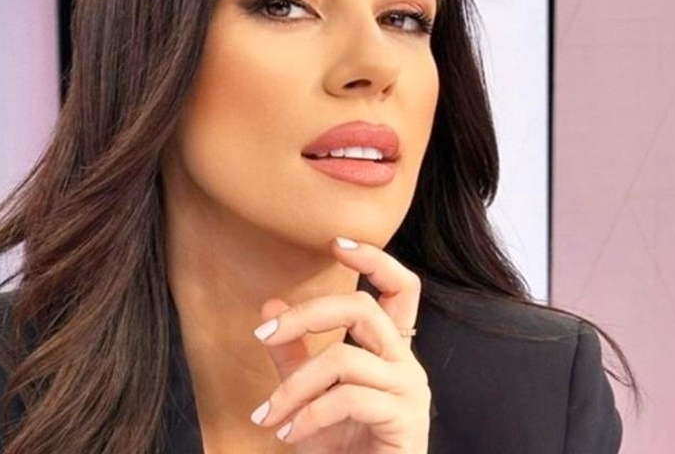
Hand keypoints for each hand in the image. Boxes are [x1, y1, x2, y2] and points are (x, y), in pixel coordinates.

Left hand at [249, 237, 430, 452]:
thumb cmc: (342, 449)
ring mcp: (409, 390)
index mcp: (390, 350)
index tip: (336, 242)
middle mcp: (406, 363)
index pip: (400, 287)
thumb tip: (269, 306)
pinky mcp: (405, 419)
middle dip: (309, 314)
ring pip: (345, 358)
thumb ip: (293, 355)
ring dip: (294, 387)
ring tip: (269, 415)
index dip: (374, 259)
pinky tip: (289, 434)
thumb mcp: (306, 397)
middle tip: (265, 334)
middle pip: (365, 308)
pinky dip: (309, 415)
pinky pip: (348, 398)